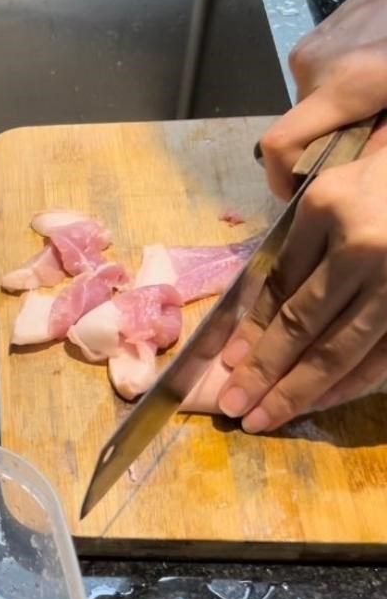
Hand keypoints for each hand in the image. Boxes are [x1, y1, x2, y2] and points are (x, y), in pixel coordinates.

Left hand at [217, 148, 386, 432]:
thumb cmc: (381, 180)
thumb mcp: (331, 193)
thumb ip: (299, 244)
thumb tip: (259, 315)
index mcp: (326, 209)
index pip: (278, 284)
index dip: (251, 329)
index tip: (228, 362)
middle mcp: (362, 247)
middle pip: (303, 323)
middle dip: (264, 370)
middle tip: (234, 406)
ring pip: (341, 348)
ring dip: (299, 390)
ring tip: (264, 418)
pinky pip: (381, 357)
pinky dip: (348, 384)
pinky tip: (318, 403)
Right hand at [260, 0, 386, 199]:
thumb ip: (384, 138)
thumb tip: (356, 168)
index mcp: (346, 84)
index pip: (280, 143)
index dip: (281, 177)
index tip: (298, 191)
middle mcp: (314, 67)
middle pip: (296, 129)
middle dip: (322, 145)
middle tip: (364, 144)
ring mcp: (310, 48)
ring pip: (306, 107)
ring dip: (332, 118)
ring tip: (374, 105)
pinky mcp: (314, 36)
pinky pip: (315, 82)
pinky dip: (335, 95)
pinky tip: (369, 80)